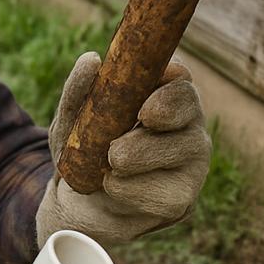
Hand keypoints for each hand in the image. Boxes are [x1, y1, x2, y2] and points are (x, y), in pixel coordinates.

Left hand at [36, 52, 210, 248]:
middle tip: (134, 127)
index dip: (168, 86)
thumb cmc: (84, 152)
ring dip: (142, 155)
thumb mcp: (72, 122)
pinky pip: (167, 190)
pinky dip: (133, 189)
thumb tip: (91, 60)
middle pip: (191, 108)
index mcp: (162, 96)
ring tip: (112, 162)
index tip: (144, 104)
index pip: (180, 79)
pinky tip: (112, 186)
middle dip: (164, 114)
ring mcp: (192, 161)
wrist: (79, 203)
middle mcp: (186, 123)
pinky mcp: (184, 197)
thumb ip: (78, 92)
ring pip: (184, 148)